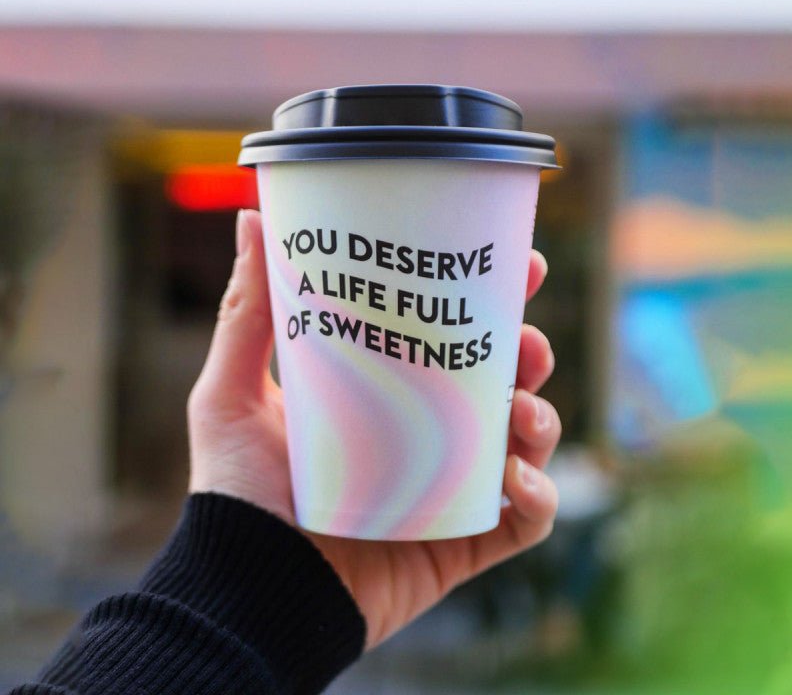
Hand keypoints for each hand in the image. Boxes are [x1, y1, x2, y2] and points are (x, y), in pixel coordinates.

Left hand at [188, 209, 559, 648]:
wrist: (247, 590)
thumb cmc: (238, 490)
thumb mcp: (232, 392)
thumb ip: (245, 312)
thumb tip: (252, 218)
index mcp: (386, 394)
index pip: (451, 337)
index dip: (494, 300)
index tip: (520, 265)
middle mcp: (425, 436)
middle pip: (502, 382)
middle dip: (530, 354)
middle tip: (527, 340)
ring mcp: (449, 490)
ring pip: (524, 442)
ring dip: (542, 419)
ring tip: (522, 411)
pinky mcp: (461, 542)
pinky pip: (521, 521)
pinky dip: (538, 498)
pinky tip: (518, 480)